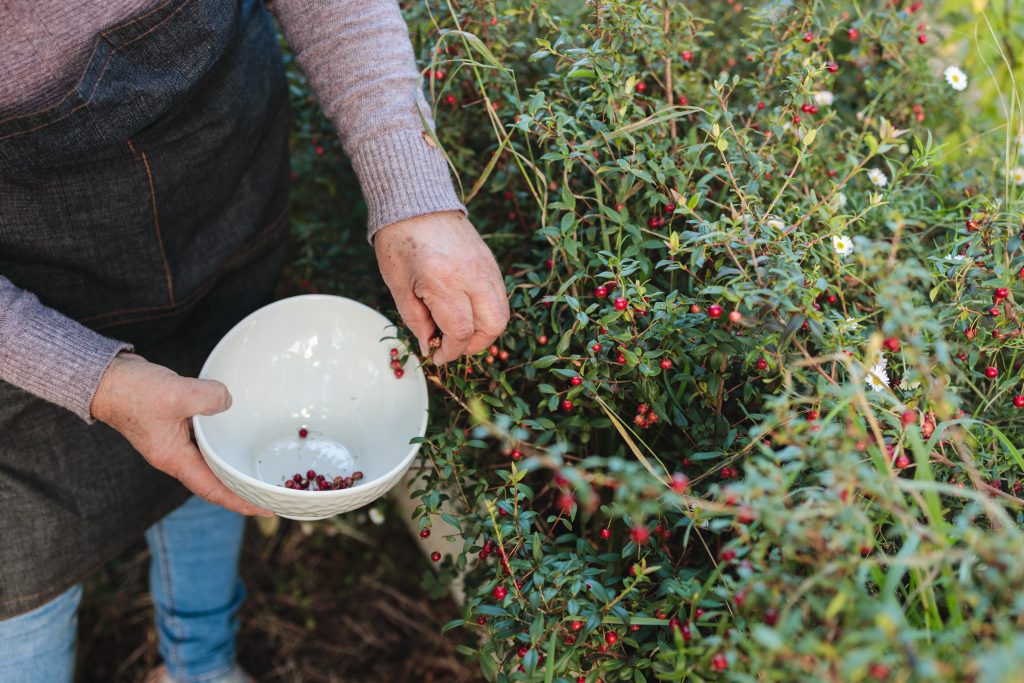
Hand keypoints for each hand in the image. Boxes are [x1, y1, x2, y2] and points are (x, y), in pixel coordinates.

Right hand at [91, 353, 271, 516]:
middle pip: (215, 480)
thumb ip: (208, 398)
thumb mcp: (175, 394)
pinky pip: (205, 440)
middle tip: (271, 490)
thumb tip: (228, 401)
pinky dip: (222, 441)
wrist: (106, 378)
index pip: (213, 489)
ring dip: (232, 465)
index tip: (266, 508)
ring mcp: (174, 441)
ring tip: (259, 467)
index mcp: (175, 459)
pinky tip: (237, 433)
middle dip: (242, 487)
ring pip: (211, 460)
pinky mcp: (175, 425)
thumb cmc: (133, 392)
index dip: (240, 501)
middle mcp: (176, 456)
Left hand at [375, 211, 509, 363]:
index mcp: (444, 281)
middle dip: (474, 345)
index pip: (460, 331)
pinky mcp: (491, 263)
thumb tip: (430, 346)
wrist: (415, 202)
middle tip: (452, 346)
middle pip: (492, 326)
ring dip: (483, 330)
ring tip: (459, 329)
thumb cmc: (399, 242)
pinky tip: (465, 310)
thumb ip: (416, 320)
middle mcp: (472, 276)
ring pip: (501, 313)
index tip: (436, 357)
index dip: (450, 351)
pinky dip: (487, 312)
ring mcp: (486, 268)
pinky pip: (499, 297)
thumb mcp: (398, 286)